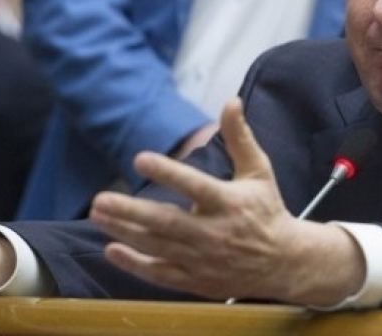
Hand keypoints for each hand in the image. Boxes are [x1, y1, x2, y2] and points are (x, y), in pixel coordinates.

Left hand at [89, 97, 365, 305]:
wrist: (283, 262)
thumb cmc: (266, 209)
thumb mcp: (258, 170)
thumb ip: (240, 137)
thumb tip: (230, 101)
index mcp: (229, 203)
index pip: (194, 186)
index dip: (167, 172)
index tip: (139, 158)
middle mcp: (214, 233)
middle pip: (166, 222)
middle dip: (131, 212)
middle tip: (100, 199)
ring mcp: (203, 260)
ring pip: (157, 247)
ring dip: (124, 232)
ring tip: (98, 215)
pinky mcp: (196, 280)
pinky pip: (161, 273)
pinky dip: (135, 264)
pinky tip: (111, 249)